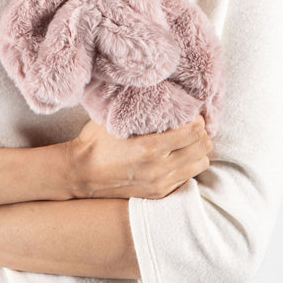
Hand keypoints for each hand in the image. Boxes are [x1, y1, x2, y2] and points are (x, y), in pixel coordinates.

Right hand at [67, 115, 212, 200]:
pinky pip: (187, 178)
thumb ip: (138, 106)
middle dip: (201, 133)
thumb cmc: (95, 142)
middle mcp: (159, 168)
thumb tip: (156, 89)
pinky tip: (176, 156)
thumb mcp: (115, 118)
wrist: (80, 174)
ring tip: (187, 141)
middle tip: (193, 124)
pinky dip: (187, 165)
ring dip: (197, 150)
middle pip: (202, 148)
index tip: (192, 113)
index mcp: (150, 147)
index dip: (198, 119)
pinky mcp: (158, 194)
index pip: (193, 132)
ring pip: (200, 165)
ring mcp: (160, 184)